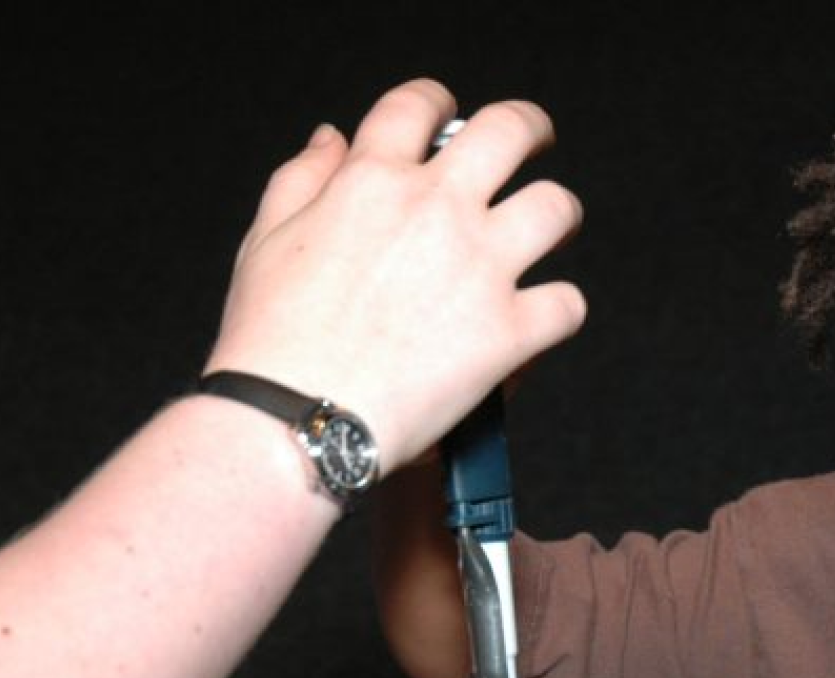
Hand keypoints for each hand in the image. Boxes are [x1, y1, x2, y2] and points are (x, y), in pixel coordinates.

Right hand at [205, 78, 585, 470]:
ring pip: (557, 209)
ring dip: (561, 216)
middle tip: (535, 139)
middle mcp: (436, 211)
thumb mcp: (266, 239)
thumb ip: (303, 178)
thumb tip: (330, 138)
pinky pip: (568, 304)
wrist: (299, 418)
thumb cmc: (274, 341)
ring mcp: (480, 269)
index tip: (447, 113)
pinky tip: (543, 317)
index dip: (437, 101)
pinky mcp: (510, 332)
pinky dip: (561, 310)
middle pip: (509, 132)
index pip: (417, 106)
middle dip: (530, 128)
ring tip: (555, 228)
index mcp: (372, 180)